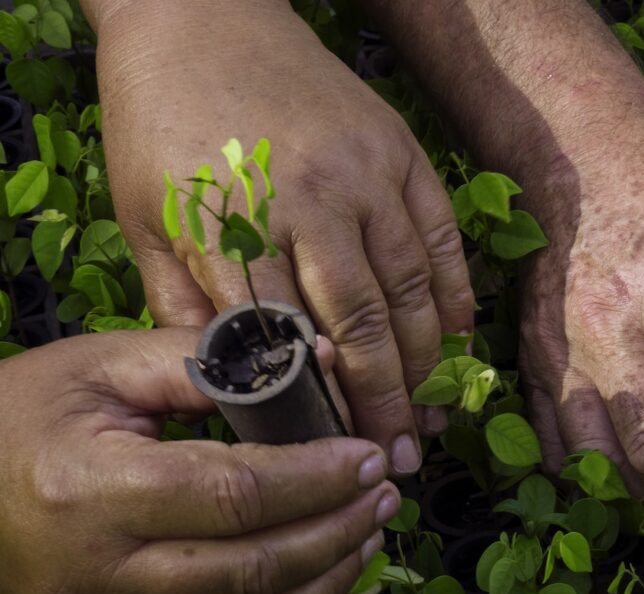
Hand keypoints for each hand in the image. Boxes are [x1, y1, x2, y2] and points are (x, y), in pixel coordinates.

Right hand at [0, 329, 399, 593]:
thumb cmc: (15, 421)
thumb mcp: (94, 369)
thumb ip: (199, 363)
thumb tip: (307, 359)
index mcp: (90, 493)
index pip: (235, 495)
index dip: (317, 480)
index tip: (367, 458)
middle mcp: (100, 578)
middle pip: (255, 570)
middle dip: (338, 531)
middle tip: (383, 495)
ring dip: (325, 586)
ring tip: (364, 537)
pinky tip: (316, 589)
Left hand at [90, 0, 473, 474]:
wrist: (201, 17)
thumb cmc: (163, 124)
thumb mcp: (147, 217)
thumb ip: (185, 304)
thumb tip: (227, 390)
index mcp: (236, 221)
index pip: (286, 338)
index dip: (316, 405)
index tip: (330, 456)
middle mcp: (311, 199)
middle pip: (361, 323)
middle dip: (384, 400)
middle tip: (397, 457)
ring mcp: (368, 175)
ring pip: (412, 289)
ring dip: (424, 362)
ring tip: (425, 415)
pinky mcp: (404, 155)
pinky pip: (443, 242)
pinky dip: (453, 298)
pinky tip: (451, 343)